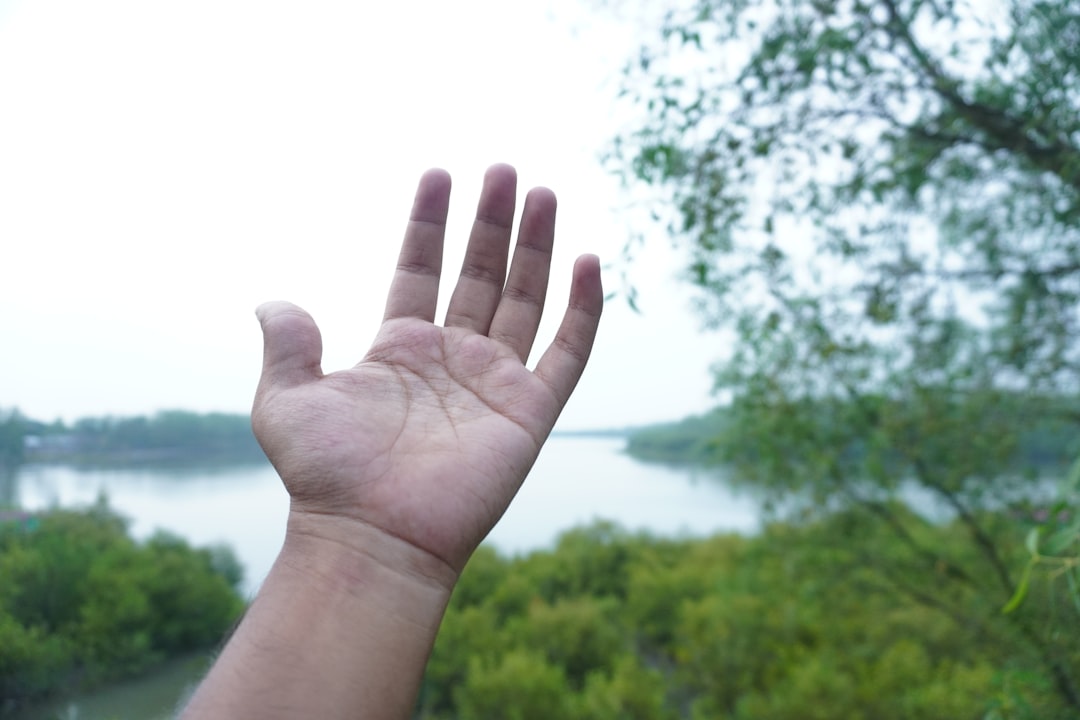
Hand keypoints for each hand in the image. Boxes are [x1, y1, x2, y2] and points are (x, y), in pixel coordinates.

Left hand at [251, 164, 602, 578]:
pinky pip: (567, 352)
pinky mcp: (531, 410)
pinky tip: (590, 263)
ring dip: (538, 247)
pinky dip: (583, 310)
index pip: (420, 267)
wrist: (372, 534)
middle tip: (504, 170)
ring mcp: (495, 381)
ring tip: (544, 192)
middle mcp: (452, 357)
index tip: (439, 174)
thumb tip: (273, 301)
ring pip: (527, 299)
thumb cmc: (326, 476)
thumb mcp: (286, 401)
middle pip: (481, 274)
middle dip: (493, 221)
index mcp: (400, 347)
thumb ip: (287, 345)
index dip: (429, 223)